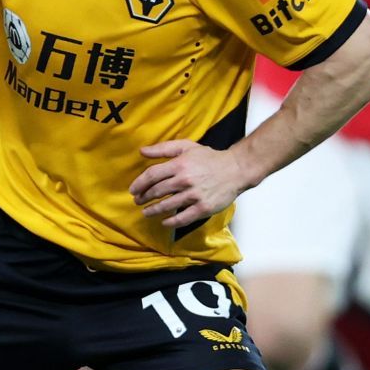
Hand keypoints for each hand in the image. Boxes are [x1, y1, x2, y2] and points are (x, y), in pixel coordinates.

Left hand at [129, 141, 256, 227]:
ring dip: (153, 211)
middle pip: (157, 191)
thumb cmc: (209, 158)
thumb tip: (142, 151)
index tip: (133, 190)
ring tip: (146, 213)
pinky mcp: (203, 208)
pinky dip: (171, 222)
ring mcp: (194, 195)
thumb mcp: (186, 147)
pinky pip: (183, 218)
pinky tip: (164, 223)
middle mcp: (185, 180)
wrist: (236, 169)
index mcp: (179, 164)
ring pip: (167, 206)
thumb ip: (163, 149)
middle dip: (144, 198)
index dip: (139, 184)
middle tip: (138, 201)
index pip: (152, 175)